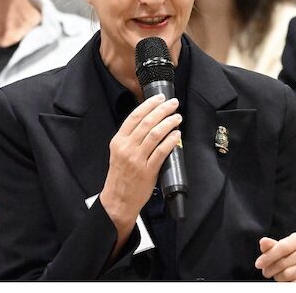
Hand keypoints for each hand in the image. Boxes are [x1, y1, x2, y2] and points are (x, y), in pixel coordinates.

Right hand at [100, 95, 182, 232]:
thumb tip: (151, 122)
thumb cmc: (121, 175)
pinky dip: (170, 141)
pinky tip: (177, 134)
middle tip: (173, 103)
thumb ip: (131, 139)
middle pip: (146, 123)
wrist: (117, 199)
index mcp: (118, 141)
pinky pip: (161, 152)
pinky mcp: (147, 170)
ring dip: (168, 123)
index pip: (133, 117)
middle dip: (162, 110)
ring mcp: (136, 159)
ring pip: (154, 135)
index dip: (148, 105)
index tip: (160, 97)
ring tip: (178, 117)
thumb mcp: (119, 153)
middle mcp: (126, 148)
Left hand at [255, 233, 295, 281]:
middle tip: (268, 272)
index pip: (282, 247)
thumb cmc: (291, 260)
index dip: (268, 256)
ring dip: (278, 277)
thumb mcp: (281, 251)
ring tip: (281, 275)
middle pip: (282, 262)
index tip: (258, 264)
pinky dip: (288, 283)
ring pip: (286, 274)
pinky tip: (289, 281)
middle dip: (270, 269)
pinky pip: (294, 283)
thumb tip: (263, 241)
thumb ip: (271, 247)